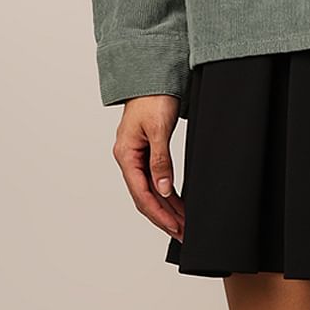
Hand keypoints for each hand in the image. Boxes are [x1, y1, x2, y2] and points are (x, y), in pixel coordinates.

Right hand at [111, 94, 184, 240]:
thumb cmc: (153, 97)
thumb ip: (160, 160)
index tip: (175, 227)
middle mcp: (128, 158)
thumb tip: (163, 190)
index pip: (141, 193)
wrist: (152, 76)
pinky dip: (166, 193)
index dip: (159, 213)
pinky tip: (176, 204)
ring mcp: (136, 156)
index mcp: (126, 155)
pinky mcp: (146, 151)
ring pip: (150, 190)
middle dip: (164, 217)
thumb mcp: (159, 129)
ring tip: (183, 224)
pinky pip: (154, 178)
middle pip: (145, 196)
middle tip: (183, 233)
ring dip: (166, 208)